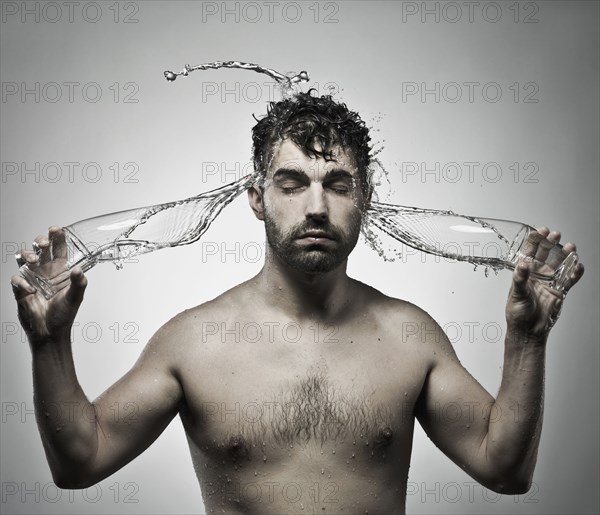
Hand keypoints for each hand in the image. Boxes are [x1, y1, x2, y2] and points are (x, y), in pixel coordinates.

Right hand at [11, 227, 87, 346]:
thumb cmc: (63, 315)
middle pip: (40, 248)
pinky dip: (22, 281)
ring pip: (25, 258)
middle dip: (40, 242)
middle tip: (44, 244)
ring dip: (28, 255)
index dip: (57, 238)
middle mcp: (46, 271)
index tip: (56, 229)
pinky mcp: (21, 289)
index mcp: (60, 270)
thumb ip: (79, 284)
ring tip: (34, 260)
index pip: (59, 249)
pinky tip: (31, 290)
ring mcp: (32, 278)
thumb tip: (79, 270)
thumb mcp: (75, 298)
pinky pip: (17, 279)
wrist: (50, 332)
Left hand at [506, 227, 583, 340]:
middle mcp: (537, 274)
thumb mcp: (516, 294)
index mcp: (524, 273)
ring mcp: (549, 282)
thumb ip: (520, 279)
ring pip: (559, 264)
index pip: (529, 252)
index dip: (535, 240)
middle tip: (556, 235)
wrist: (528, 330)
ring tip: (571, 246)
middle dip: (550, 243)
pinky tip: (579, 265)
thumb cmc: (517, 313)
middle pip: (545, 254)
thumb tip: (522, 265)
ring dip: (565, 255)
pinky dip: (575, 273)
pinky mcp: (559, 291)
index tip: (541, 231)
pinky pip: (569, 280)